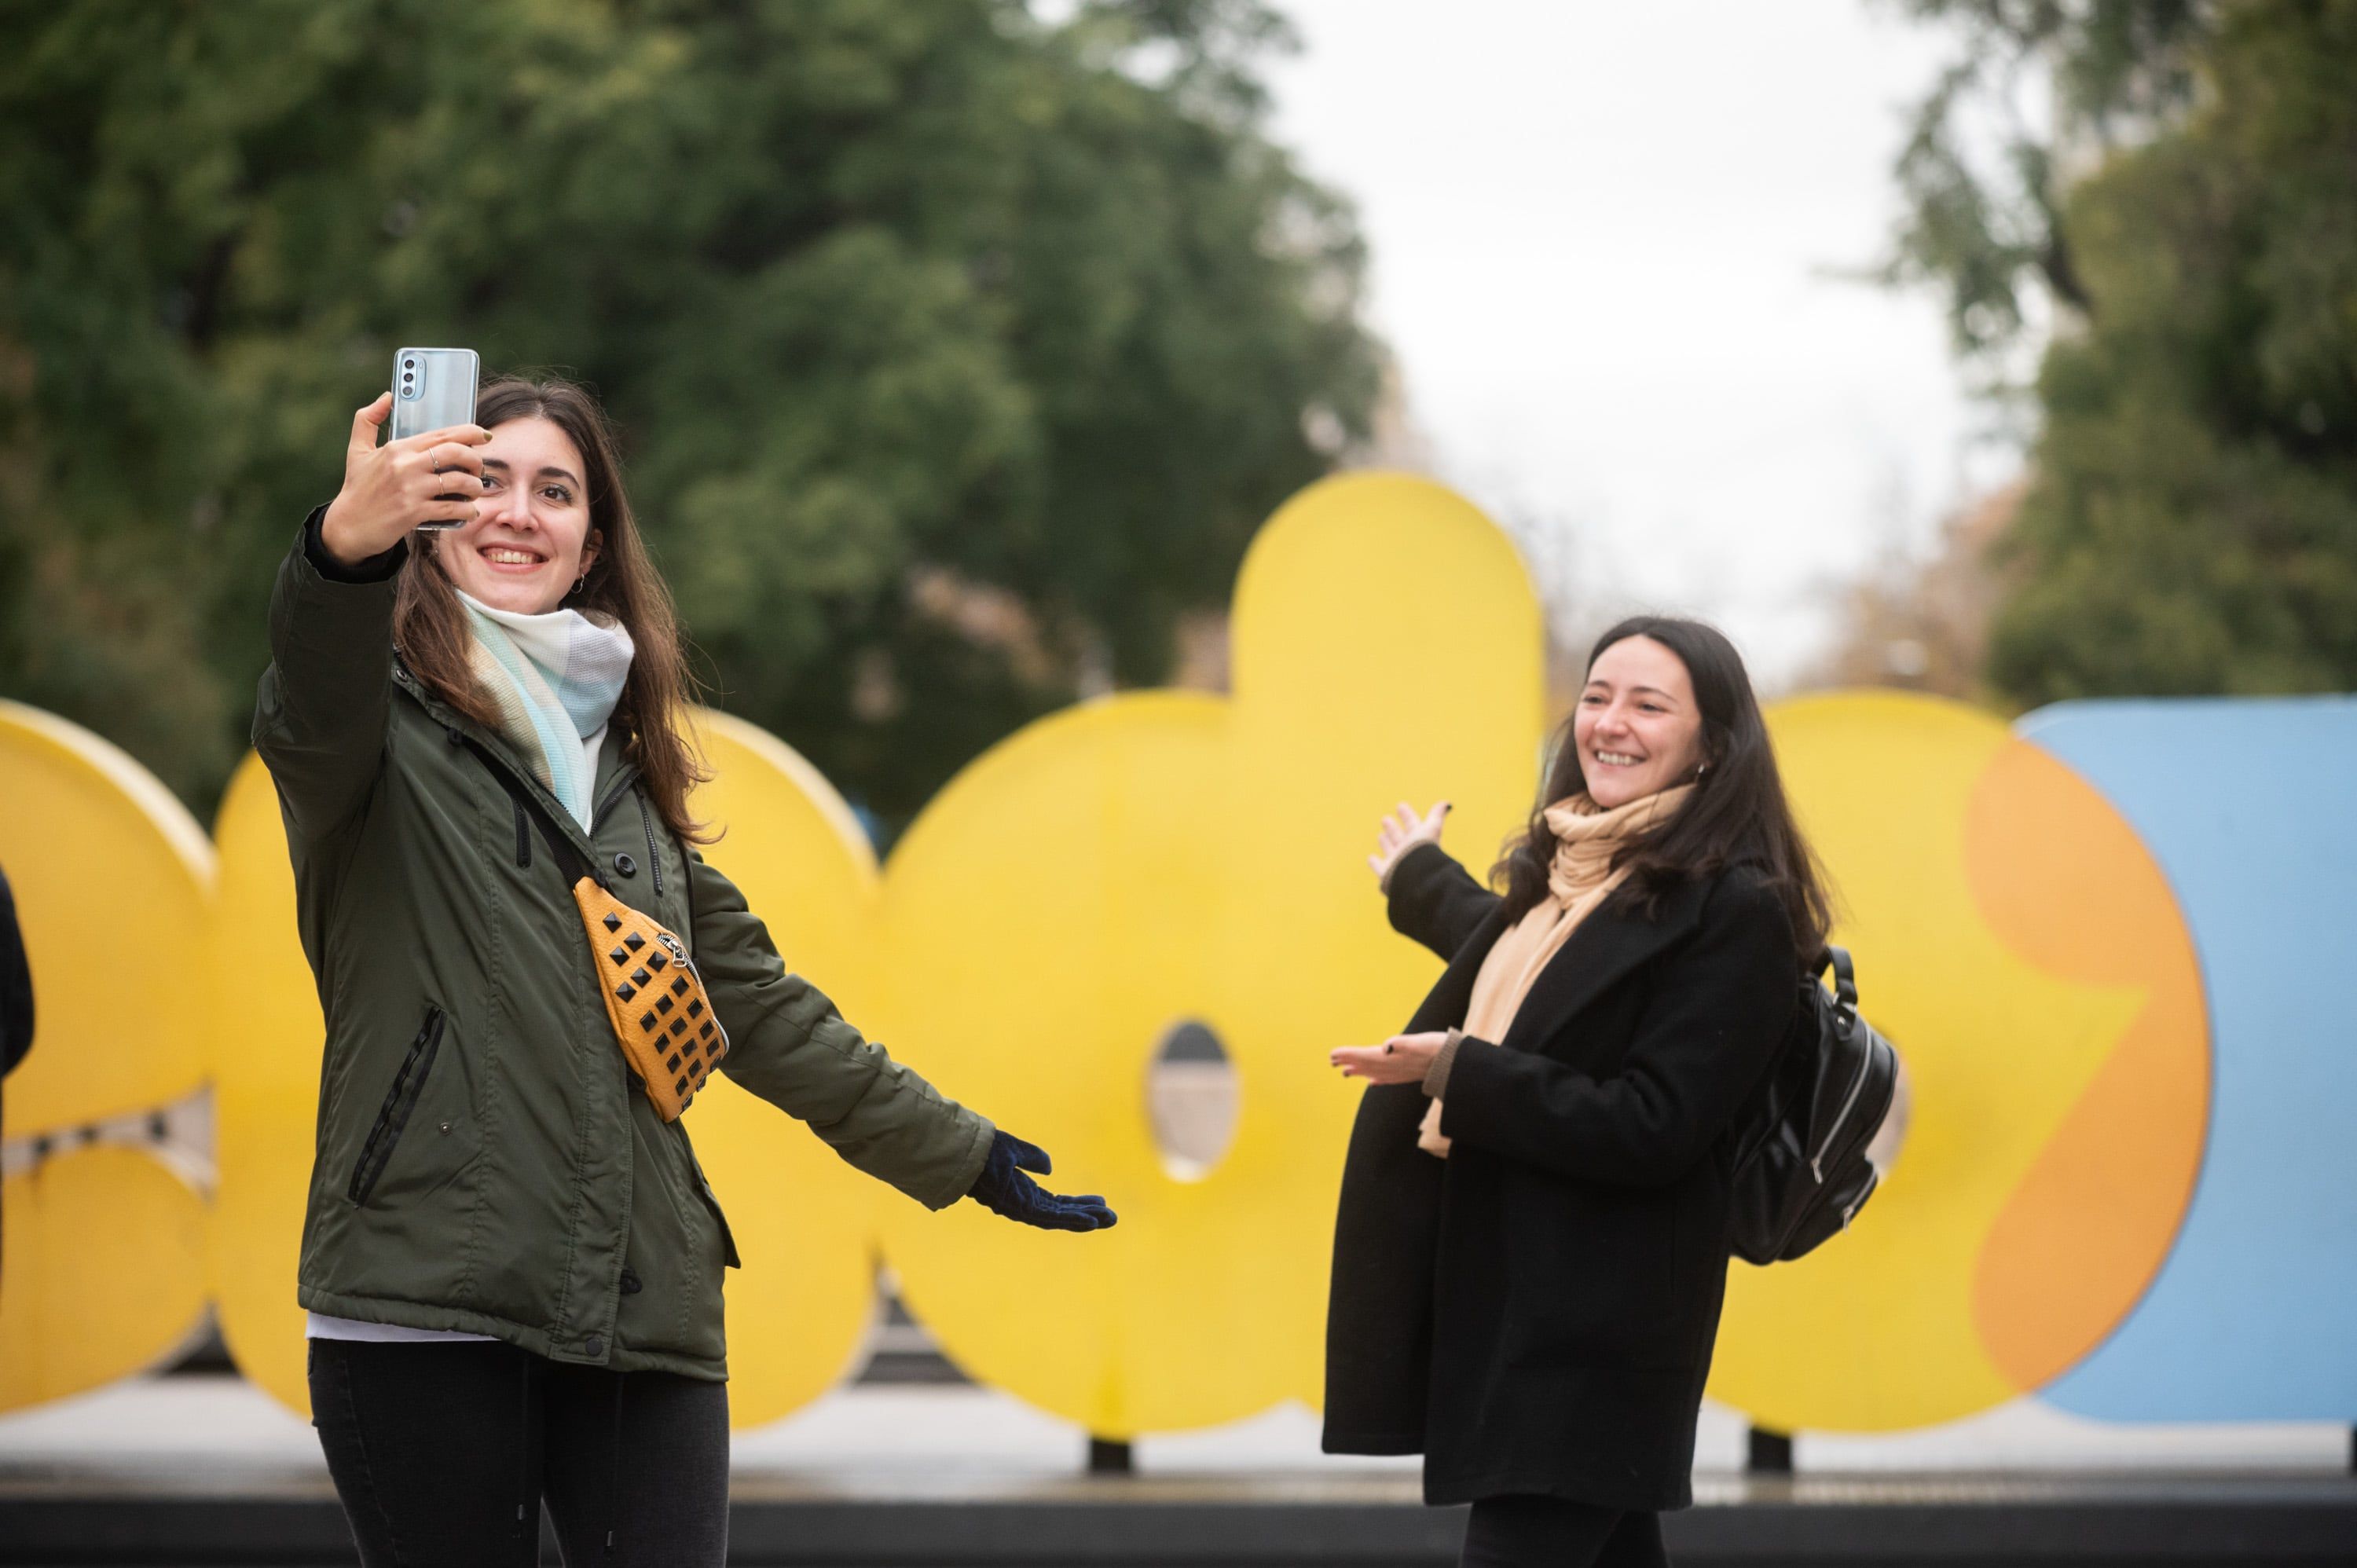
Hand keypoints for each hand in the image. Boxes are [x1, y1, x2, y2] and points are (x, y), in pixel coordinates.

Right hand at [318, 392, 490, 564]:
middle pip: (456, 453)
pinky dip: (467, 510)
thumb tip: (386, 396)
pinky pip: (453, 508)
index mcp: (397, 448)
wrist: (348, 526)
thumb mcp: (357, 450)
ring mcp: (410, 489)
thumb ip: (367, 419)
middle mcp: (405, 465)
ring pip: (459, 482)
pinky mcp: (414, 512)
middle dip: (476, 460)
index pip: (442, 434)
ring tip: (474, 491)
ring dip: (475, 487)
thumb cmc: (357, 488)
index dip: (470, 432)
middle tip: (479, 469)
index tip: (485, 436)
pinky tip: (470, 512)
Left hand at [966, 1131, 1116, 1231]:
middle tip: (1112, 1217)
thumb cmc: (985, 1150)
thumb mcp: (1015, 1150)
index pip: (1056, 1202)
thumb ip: (1032, 1157)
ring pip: (1060, 1219)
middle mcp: (1024, 1204)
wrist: (968, 1152)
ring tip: (1109, 1220)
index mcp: (1023, 1191)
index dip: (1077, 1203)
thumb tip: (1048, 1168)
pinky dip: (1071, 1220)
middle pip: (1062, 1213)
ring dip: (1085, 1220)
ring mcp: (1022, 1209)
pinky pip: (1051, 1218)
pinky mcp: (1021, 1209)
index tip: (1099, 1201)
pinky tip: (1090, 1221)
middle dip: (1087, 1215)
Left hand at [1330, 1030, 1447, 1085]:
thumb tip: (1386, 1046)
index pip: (1366, 1056)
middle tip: (1332, 1061)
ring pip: (1375, 1073)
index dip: (1349, 1055)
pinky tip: (1373, 1082)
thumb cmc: (1439, 1050)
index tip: (1333, 1055)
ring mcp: (1402, 1073)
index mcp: (1394, 1059)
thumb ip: (1403, 1044)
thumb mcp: (1421, 1043)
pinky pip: (1388, 1078)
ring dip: (1360, 1071)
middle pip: (1367, 1065)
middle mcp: (1395, 1068)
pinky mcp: (1409, 1074)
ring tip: (1345, 1072)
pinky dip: (1377, 1078)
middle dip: (1349, 1063)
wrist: (1457, 1064)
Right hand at [1369, 801, 1449, 885]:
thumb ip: (1436, 816)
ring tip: (1381, 835)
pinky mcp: (1386, 874)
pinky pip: (1379, 867)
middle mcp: (1408, 851)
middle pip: (1400, 837)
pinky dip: (1374, 863)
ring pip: (1390, 851)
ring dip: (1385, 843)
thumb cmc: (1423, 851)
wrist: (1415, 875)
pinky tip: (1371, 858)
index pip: (1413, 824)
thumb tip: (1447, 803)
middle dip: (1393, 829)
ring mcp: (1397, 862)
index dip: (1407, 815)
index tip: (1400, 806)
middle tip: (1385, 819)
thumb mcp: (1431, 829)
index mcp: (1419, 840)